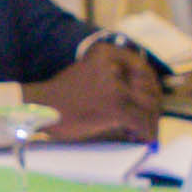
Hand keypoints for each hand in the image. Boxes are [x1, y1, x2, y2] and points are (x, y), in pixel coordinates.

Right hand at [39, 40, 165, 141]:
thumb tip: (140, 94)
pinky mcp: (116, 107)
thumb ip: (110, 74)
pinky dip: (146, 132)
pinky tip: (143, 139)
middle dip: (153, 106)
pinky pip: (141, 121)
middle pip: (149, 86)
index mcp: (105, 53)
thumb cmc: (61, 95)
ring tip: (145, 132)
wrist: (39, 108)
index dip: (151, 86)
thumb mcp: (87, 71)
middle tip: (149, 120)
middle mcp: (113, 66)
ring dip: (150, 121)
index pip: (142, 68)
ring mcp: (115, 86)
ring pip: (148, 105)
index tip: (151, 99)